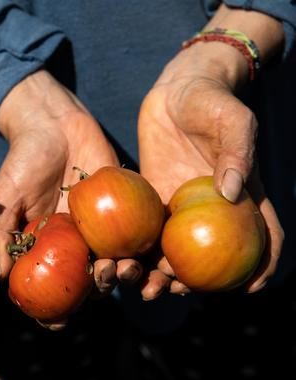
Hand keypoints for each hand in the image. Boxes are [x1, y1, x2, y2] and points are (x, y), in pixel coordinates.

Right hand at [0, 70, 145, 307]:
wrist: (53, 122)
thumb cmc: (22, 160)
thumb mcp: (4, 198)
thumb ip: (0, 236)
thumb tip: (0, 282)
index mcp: (46, 247)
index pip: (50, 287)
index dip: (53, 310)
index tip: (58, 323)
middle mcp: (75, 243)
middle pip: (89, 281)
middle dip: (97, 292)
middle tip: (100, 279)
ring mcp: (102, 227)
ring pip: (117, 262)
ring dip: (125, 273)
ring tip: (125, 267)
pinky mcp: (126, 207)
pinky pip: (138, 233)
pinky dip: (147, 249)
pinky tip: (150, 255)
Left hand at [138, 41, 283, 298]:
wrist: (178, 88)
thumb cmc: (214, 101)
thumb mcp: (234, 122)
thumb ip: (237, 154)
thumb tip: (233, 194)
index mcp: (242, 198)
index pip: (262, 238)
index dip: (262, 268)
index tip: (248, 291)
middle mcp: (211, 211)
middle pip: (208, 258)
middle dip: (193, 283)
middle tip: (170, 291)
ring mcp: (180, 207)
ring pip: (172, 252)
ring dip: (158, 275)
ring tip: (141, 288)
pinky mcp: (152, 199)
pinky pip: (144, 231)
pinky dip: (135, 251)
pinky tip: (118, 263)